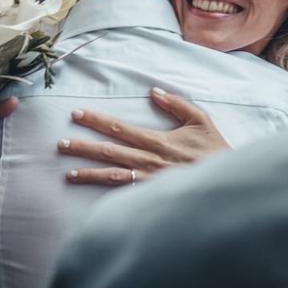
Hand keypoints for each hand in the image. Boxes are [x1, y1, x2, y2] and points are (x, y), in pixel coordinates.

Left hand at [59, 88, 228, 186]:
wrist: (227, 183)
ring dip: (89, 174)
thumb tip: (153, 91)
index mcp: (157, 141)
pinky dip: (107, 195)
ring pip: (112, 176)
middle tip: (60, 143)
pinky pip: (126, 195)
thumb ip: (176, 104)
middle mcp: (149, 161)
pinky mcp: (153, 196)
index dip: (96, 121)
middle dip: (83, 147)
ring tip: (68, 173)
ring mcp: (149, 181)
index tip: (77, 115)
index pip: (119, 128)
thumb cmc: (214, 150)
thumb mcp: (200, 120)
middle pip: (109, 152)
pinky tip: (94, 195)